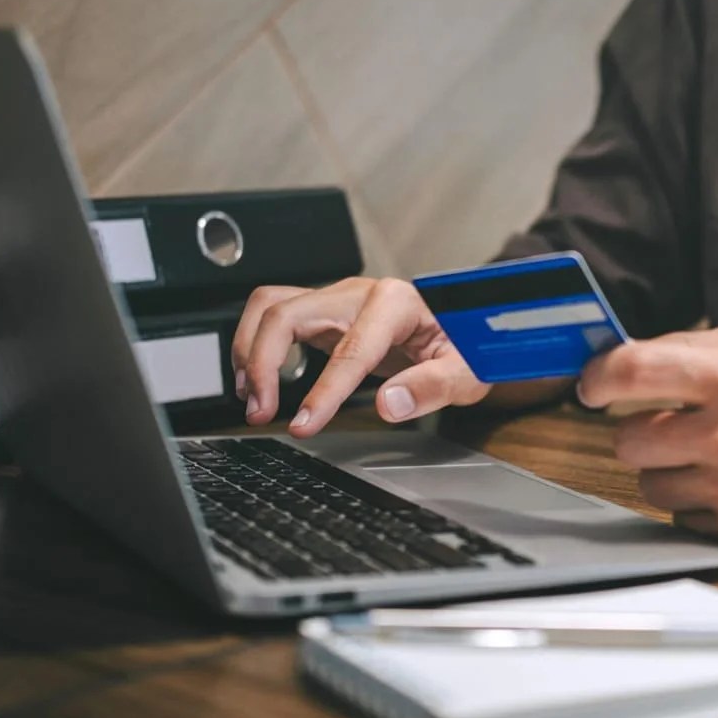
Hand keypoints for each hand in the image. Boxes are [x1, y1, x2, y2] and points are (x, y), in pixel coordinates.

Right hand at [232, 278, 489, 435]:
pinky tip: (259, 381)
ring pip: (271, 306)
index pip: (349, 349)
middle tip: (259, 412)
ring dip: (250, 349)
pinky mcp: (326, 313)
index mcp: (397, 302)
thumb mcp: (467, 370)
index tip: (305, 424)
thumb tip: (392, 404)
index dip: (323, 390)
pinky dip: (257, 345)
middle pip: (287, 312)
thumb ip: (433, 386)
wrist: (465, 326)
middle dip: (262, 362)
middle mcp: (359, 292)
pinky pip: (277, 317)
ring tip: (251, 397)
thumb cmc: (467, 345)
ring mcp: (339, 299)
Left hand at [578, 325, 717, 554]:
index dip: (599, 379)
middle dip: (642, 434)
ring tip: (707, 459)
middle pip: (629, 441)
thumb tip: (617, 358)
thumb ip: (687, 347)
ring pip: (650, 486)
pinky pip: (683, 521)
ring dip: (668, 472)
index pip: (634, 371)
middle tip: (670, 429)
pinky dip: (697, 506)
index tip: (592, 388)